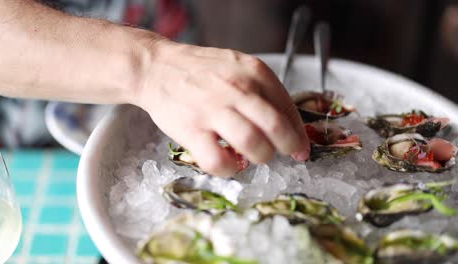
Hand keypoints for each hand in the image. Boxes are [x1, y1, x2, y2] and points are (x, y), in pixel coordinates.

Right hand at [134, 39, 309, 176]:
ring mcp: (213, 110)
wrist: (157, 67)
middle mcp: (236, 89)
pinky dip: (229, 169)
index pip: (287, 107)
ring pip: (252, 144)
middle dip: (288, 147)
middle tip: (287, 155)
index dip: (299, 133)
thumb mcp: (238, 66)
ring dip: (261, 157)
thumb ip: (263, 90)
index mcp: (253, 72)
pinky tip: (228, 163)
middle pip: (275, 127)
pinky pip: (218, 161)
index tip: (301, 147)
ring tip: (254, 156)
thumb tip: (288, 124)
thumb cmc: (201, 70)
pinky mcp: (191, 130)